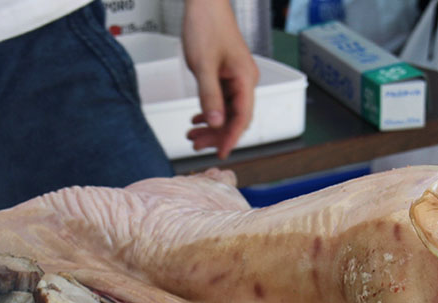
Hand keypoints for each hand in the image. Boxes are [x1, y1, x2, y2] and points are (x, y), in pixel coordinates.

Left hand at [181, 0, 258, 159]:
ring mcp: (236, 78)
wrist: (204, 2)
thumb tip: (214, 123)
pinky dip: (209, 111)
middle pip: (235, 117)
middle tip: (196, 146)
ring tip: (192, 136)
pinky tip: (196, 119)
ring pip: (227, 111)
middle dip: (216, 134)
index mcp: (245, 78)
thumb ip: (209, 96)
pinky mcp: (226, 74)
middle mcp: (245, 80)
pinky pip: (221, 100)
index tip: (220, 153)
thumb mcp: (203, 65)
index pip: (243, 117)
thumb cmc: (206, 26)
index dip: (231, 137)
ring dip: (210, 125)